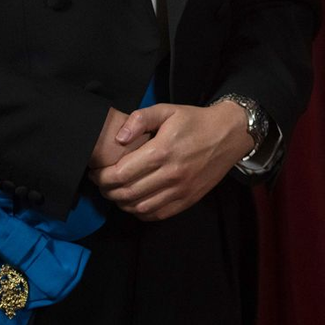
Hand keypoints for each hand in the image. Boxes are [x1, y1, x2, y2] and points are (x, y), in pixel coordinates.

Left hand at [88, 101, 251, 219]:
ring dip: (121, 203)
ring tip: (115, 192)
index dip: (101, 176)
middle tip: (101, 182)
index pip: (120, 173)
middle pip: (126, 193)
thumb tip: (120, 138)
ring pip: (139, 207)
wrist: (229, 135)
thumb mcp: (167, 110)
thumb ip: (140, 119)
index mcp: (162, 151)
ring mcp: (180, 190)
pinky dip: (140, 212)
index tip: (95, 172)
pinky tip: (135, 201)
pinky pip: (157, 214)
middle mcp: (171, 174)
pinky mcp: (188, 199)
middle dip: (106, 190)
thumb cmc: (195, 121)